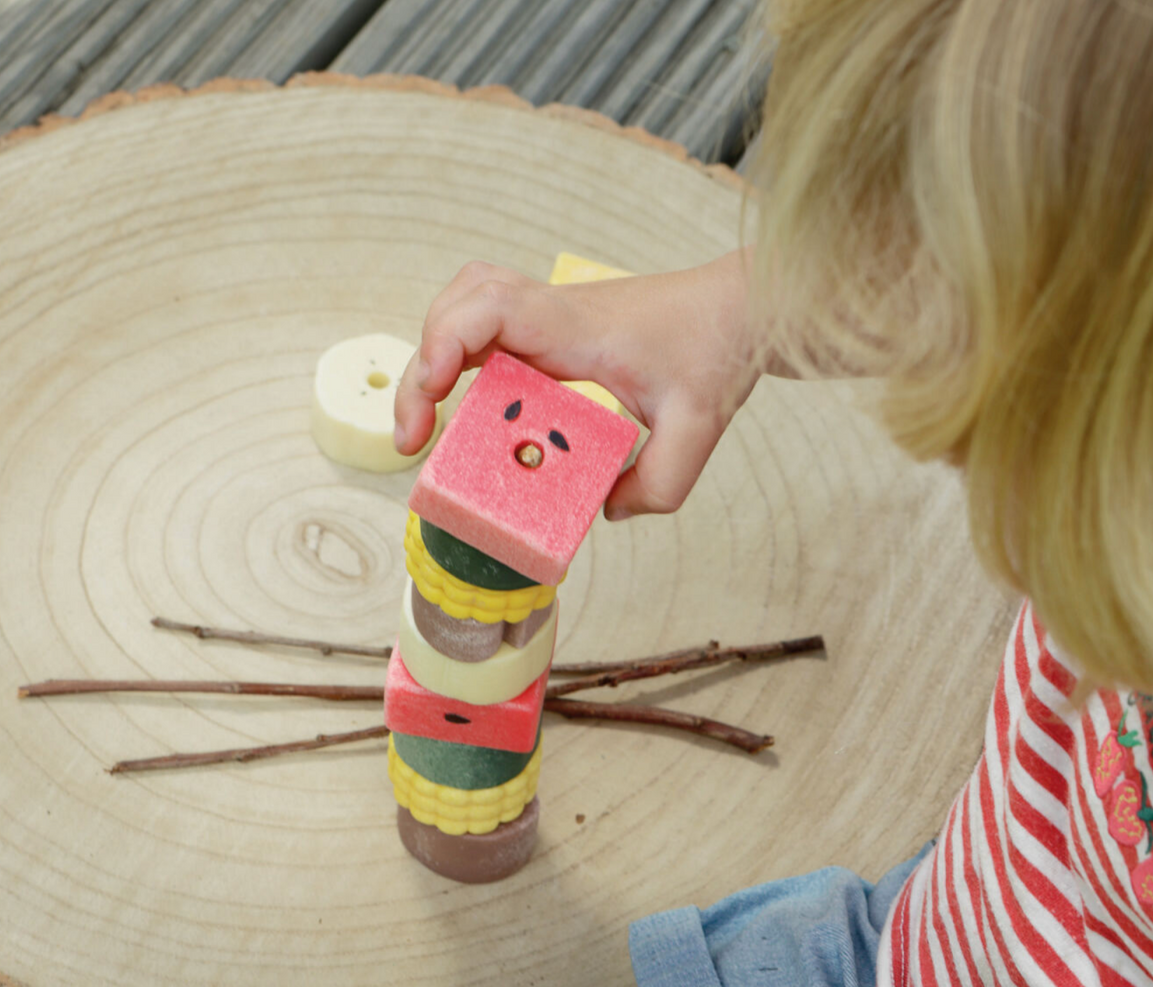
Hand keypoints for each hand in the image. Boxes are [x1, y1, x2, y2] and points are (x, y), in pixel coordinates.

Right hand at [394, 251, 758, 519]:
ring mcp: (551, 316)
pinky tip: (472, 405)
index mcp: (577, 329)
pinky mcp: (555, 329)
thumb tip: (605, 512)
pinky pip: (490, 326)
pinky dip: (463, 355)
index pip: (492, 308)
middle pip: (459, 307)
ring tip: (427, 417)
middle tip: (414, 437)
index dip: (445, 341)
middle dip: (422, 368)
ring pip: (467, 306)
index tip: (432, 393)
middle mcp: (554, 313)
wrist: (738, 308)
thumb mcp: (697, 429)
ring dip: (436, 354)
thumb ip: (658, 484)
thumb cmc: (717, 350)